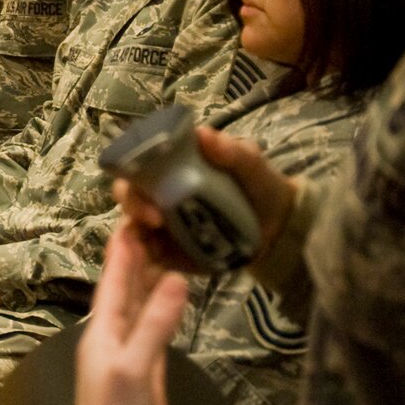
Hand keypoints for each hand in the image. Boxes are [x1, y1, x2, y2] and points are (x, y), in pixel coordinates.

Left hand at [71, 221, 185, 404]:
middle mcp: (112, 339)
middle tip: (154, 225)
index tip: (131, 220)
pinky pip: (155, 329)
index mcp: (100, 333)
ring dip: (151, 281)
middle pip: (126, 291)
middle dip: (137, 259)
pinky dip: (164, 310)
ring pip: (141, 308)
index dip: (122, 253)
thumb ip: (154, 324)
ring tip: (164, 250)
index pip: (112, 283)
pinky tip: (172, 298)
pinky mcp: (148, 372)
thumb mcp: (133, 367)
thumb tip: (176, 278)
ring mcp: (130, 355)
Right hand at [110, 126, 300, 272]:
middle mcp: (159, 192)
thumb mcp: (250, 165)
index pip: (137, 160)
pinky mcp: (168, 254)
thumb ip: (231, 151)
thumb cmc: (258, 186)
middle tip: (155, 219)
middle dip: (133, 204)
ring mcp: (162, 226)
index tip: (147, 181)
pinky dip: (145, 263)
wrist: (276, 228)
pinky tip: (154, 269)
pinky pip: (147, 259)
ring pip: (132, 228)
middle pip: (128, 194)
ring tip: (154, 247)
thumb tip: (204, 135)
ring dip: (135, 237)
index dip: (132, 168)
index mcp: (172, 165)